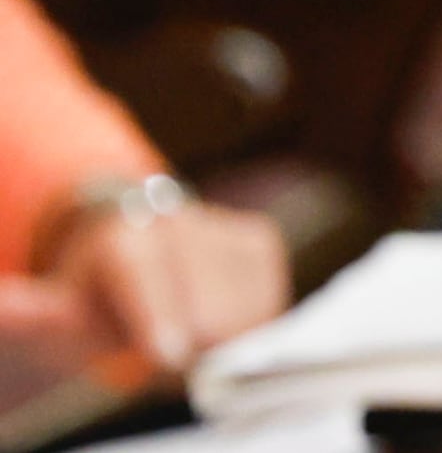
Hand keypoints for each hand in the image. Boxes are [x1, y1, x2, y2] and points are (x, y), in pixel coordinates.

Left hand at [35, 191, 288, 372]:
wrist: (134, 247)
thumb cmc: (92, 298)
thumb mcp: (58, 313)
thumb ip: (34, 316)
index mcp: (117, 234)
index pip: (142, 276)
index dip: (158, 318)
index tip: (167, 358)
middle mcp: (174, 218)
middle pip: (206, 310)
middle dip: (189, 351)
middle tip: (159, 360)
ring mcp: (223, 225)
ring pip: (246, 313)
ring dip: (221, 343)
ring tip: (185, 339)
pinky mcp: (261, 240)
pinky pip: (270, 308)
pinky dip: (246, 328)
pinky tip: (218, 323)